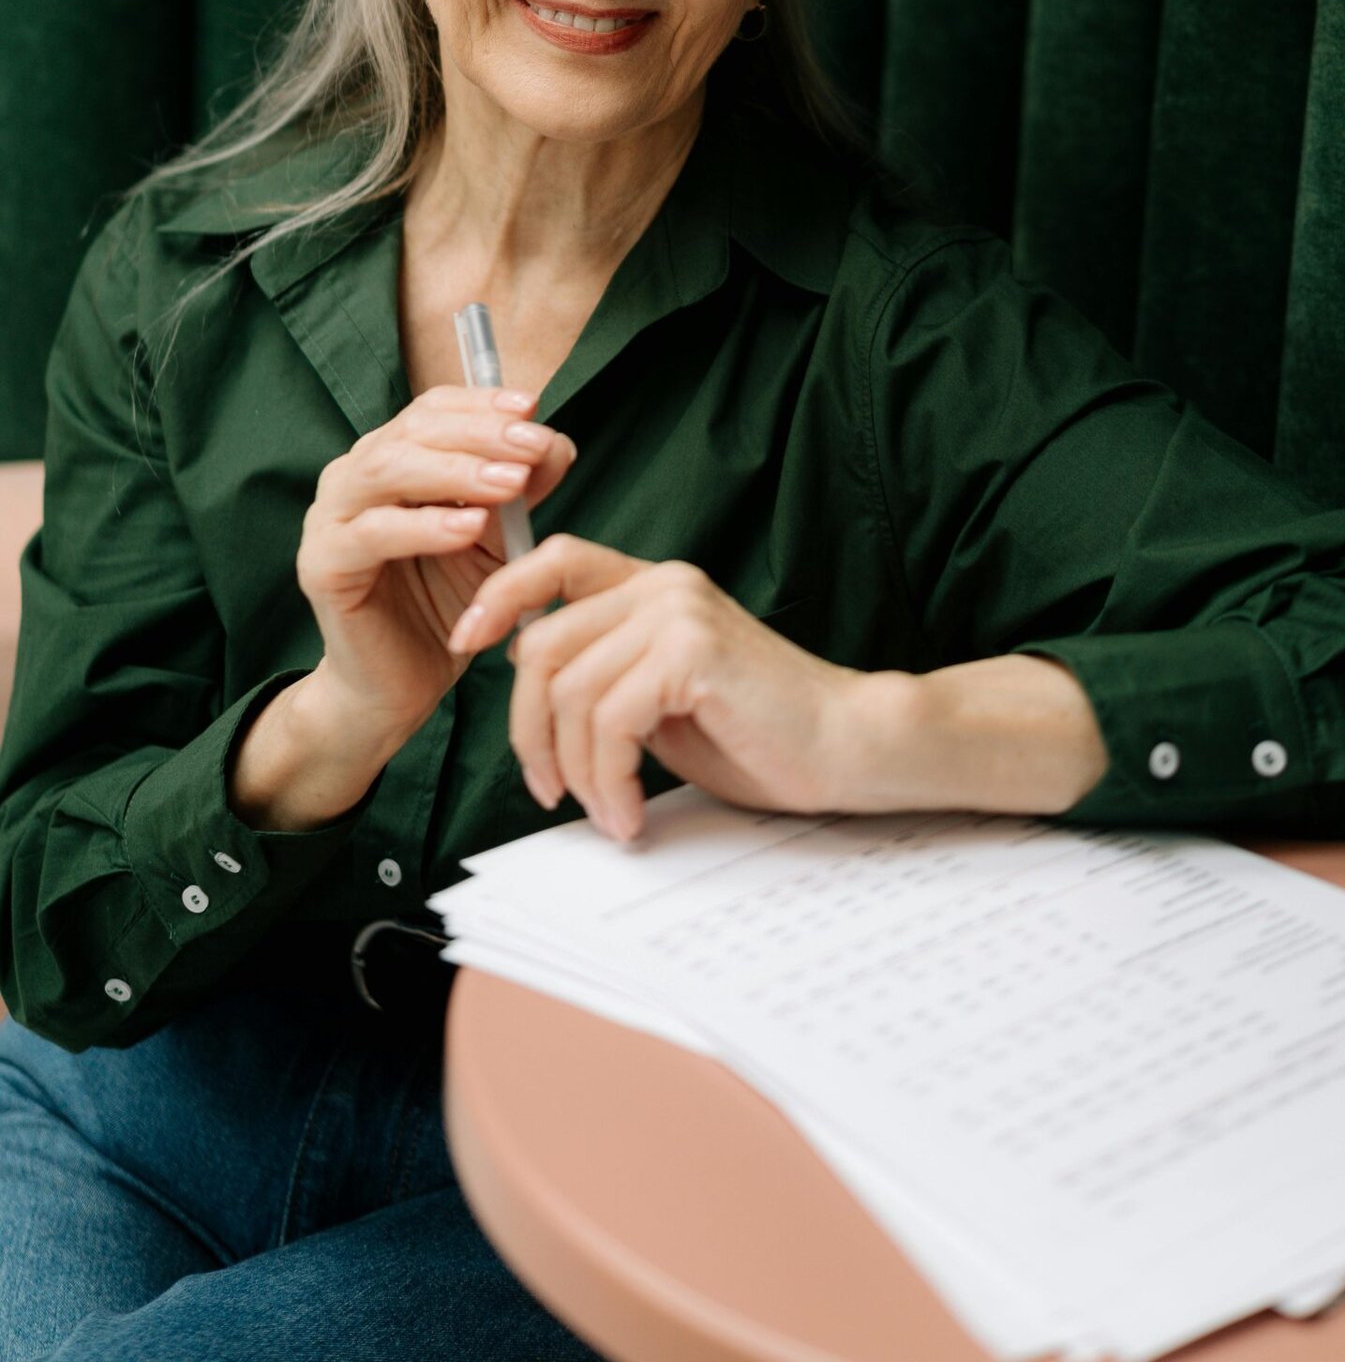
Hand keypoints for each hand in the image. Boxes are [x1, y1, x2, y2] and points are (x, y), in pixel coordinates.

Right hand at [296, 386, 578, 746]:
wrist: (398, 686)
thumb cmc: (445, 602)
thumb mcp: (496, 538)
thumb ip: (520, 489)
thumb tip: (556, 443)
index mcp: (390, 459)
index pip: (431, 409)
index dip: (481, 403)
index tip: (532, 408)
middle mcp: (353, 477)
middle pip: (412, 431)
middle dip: (480, 434)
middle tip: (532, 445)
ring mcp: (330, 519)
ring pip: (387, 470)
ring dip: (455, 471)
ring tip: (509, 483)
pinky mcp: (321, 565)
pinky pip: (371, 534)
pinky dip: (423, 526)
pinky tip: (468, 529)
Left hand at [448, 536, 868, 839]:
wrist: (849, 746)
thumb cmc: (762, 732)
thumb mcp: (665, 698)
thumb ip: (608, 677)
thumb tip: (531, 689)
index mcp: (654, 586)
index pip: (555, 560)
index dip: (500, 595)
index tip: (466, 642)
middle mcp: (663, 585)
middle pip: (542, 645)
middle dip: (529, 730)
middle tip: (550, 790)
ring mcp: (679, 613)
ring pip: (569, 691)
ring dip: (575, 771)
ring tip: (608, 813)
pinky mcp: (693, 652)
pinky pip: (608, 721)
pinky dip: (608, 781)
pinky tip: (632, 814)